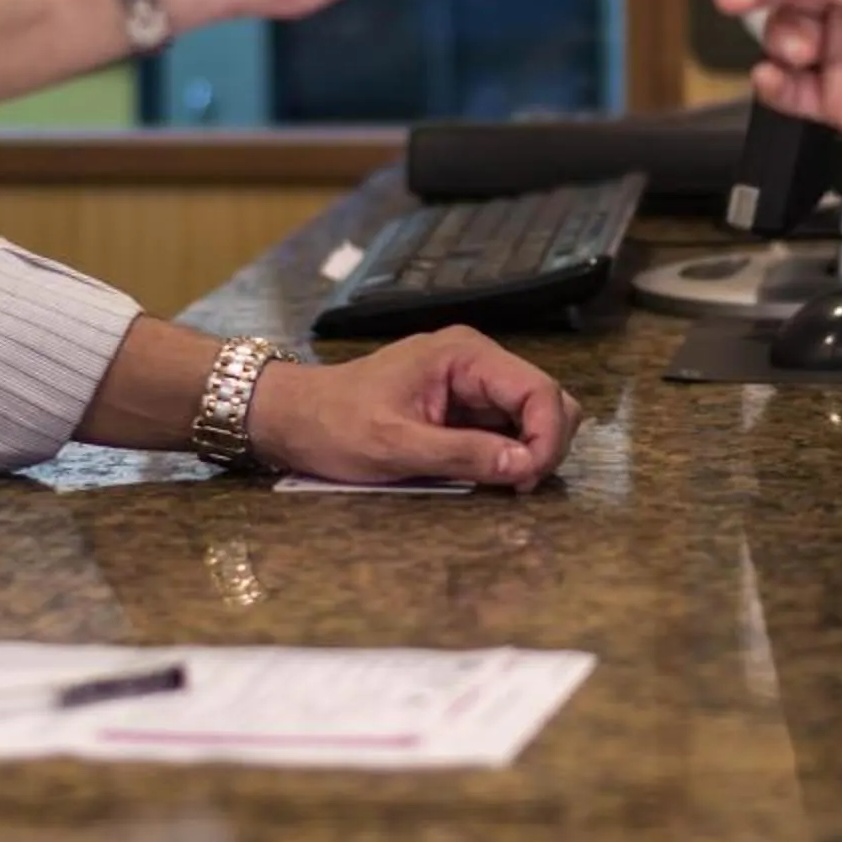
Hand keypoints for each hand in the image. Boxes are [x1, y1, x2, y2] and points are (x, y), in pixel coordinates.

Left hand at [245, 326, 582, 489]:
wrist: (294, 418)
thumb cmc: (333, 425)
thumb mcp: (395, 446)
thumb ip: (463, 454)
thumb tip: (524, 465)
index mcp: (464, 354)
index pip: (539, 389)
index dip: (546, 437)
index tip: (526, 480)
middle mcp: (476, 360)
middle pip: (548, 399)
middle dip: (544, 444)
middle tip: (518, 487)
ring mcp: (473, 383)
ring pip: (533, 416)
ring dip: (529, 452)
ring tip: (503, 484)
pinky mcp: (465, 406)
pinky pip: (507, 428)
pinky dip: (509, 455)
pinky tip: (488, 476)